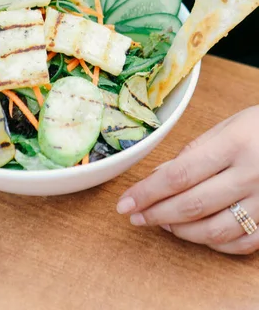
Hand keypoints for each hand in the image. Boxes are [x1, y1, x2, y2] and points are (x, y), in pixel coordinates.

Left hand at [117, 106, 258, 254]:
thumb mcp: (225, 127)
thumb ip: (192, 152)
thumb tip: (158, 176)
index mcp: (233, 145)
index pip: (179, 175)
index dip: (148, 192)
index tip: (125, 202)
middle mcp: (250, 175)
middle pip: (192, 205)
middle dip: (156, 214)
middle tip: (134, 216)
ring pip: (214, 230)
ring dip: (181, 231)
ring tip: (162, 221)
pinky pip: (241, 243)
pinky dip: (213, 243)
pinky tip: (196, 233)